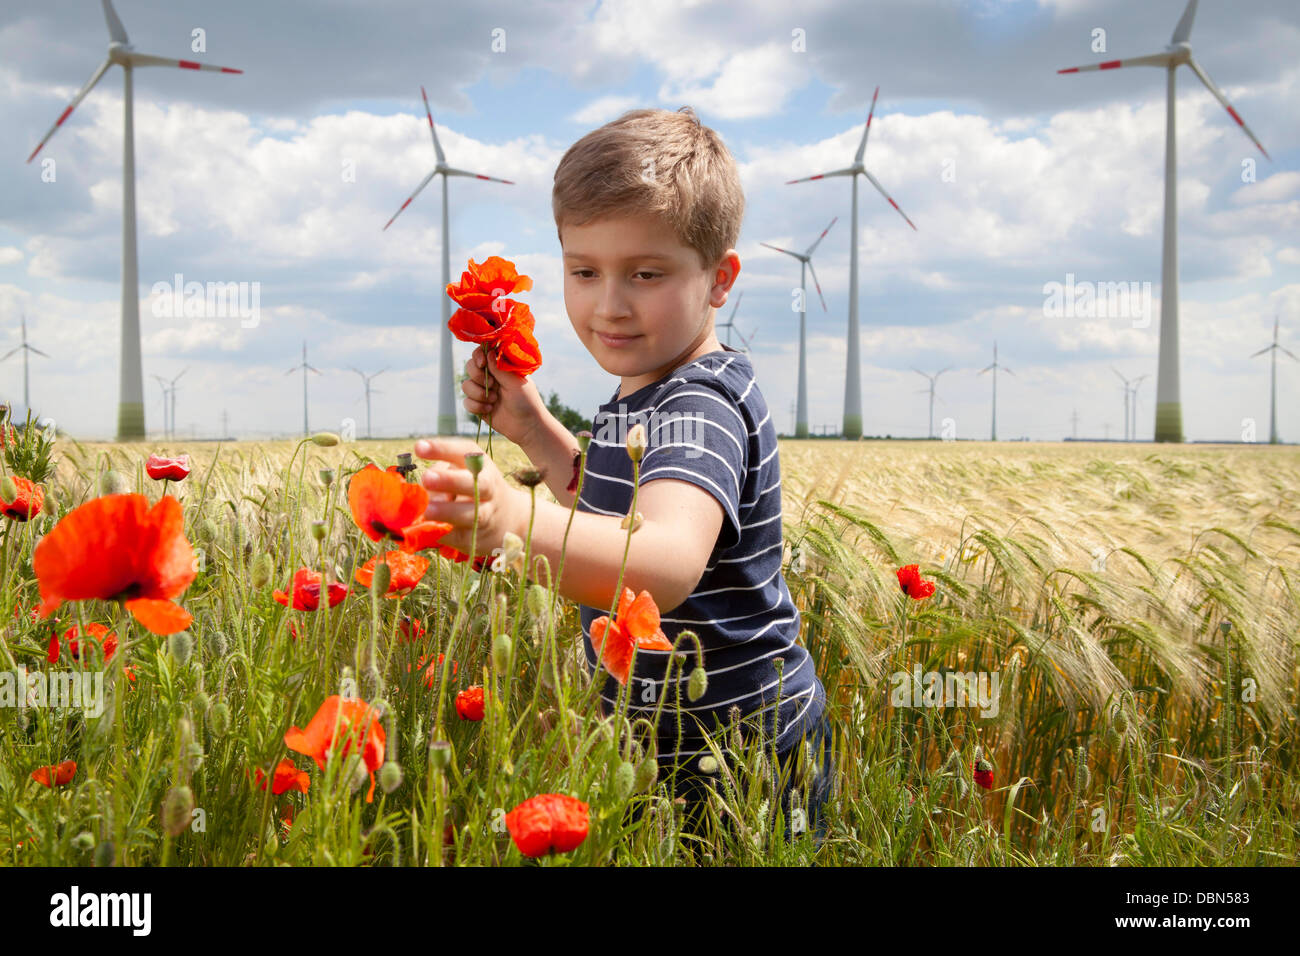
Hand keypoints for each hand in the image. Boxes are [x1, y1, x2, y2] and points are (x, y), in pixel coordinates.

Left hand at [413, 437, 528, 556]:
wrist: (508, 518)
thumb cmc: (473, 488)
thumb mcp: (463, 471)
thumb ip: (440, 474)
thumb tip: (419, 492)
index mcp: (480, 465)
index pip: (465, 452)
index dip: (442, 450)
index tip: (419, 448)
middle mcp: (487, 487)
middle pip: (473, 483)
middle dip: (450, 481)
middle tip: (426, 478)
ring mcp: (485, 513)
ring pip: (472, 514)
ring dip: (448, 512)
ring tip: (428, 511)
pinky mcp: (478, 538)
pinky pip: (460, 537)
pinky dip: (442, 535)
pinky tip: (425, 531)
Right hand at [462, 346, 545, 447]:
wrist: (527, 427)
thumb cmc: (527, 401)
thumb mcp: (515, 382)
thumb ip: (499, 368)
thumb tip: (488, 352)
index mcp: (500, 367)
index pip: (483, 353)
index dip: (478, 356)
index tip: (482, 364)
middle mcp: (490, 377)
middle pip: (470, 367)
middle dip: (477, 376)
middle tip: (493, 385)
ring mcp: (483, 391)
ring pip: (466, 385)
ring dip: (478, 393)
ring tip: (494, 400)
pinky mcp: (478, 406)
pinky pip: (466, 402)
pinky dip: (476, 406)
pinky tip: (489, 410)